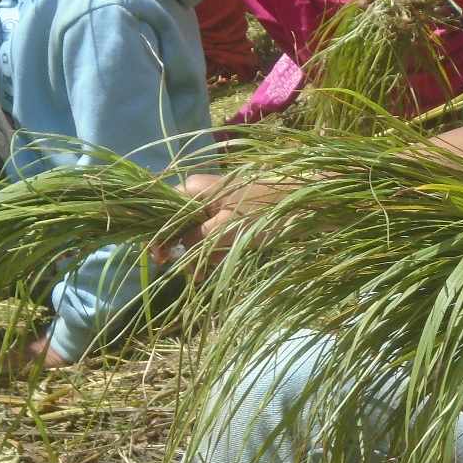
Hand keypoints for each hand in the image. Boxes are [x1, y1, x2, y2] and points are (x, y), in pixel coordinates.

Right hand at [146, 171, 280, 267]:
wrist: (304, 203)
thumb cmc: (262, 212)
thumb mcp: (223, 229)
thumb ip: (194, 238)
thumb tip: (172, 247)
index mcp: (193, 189)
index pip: (161, 212)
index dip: (159, 236)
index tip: (162, 259)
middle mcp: (200, 193)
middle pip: (179, 225)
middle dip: (187, 250)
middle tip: (196, 273)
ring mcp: (217, 204)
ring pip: (198, 233)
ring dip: (204, 253)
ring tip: (216, 267)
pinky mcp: (231, 214)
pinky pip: (215, 234)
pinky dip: (218, 248)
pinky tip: (225, 260)